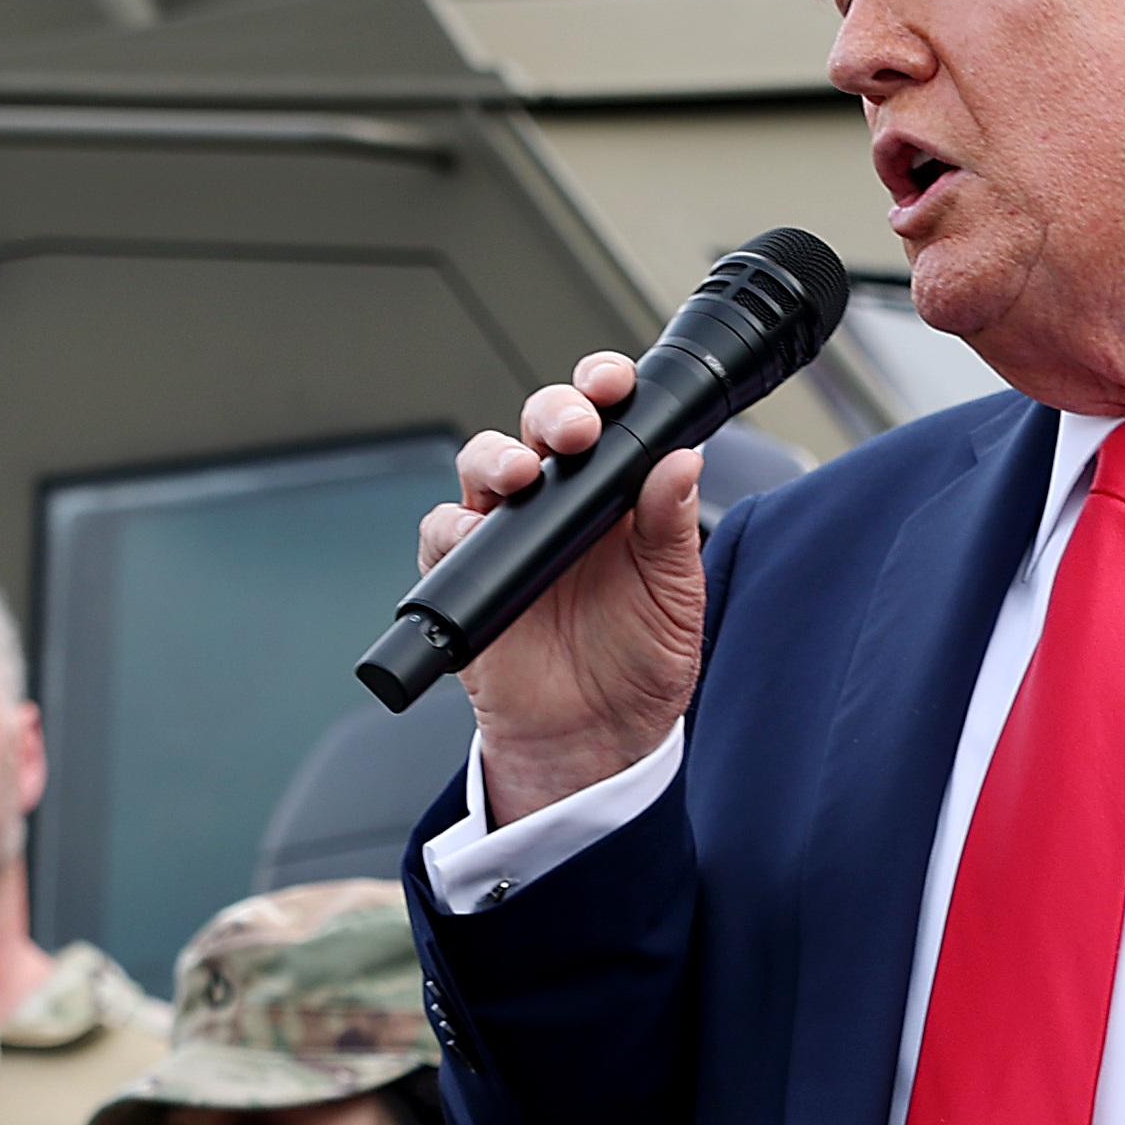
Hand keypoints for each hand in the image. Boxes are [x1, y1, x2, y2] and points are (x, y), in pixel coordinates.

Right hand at [422, 351, 712, 824]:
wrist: (594, 740)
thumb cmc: (638, 665)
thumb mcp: (674, 595)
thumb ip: (672, 528)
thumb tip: (682, 461)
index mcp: (614, 495)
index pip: (602, 418)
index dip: (600, 387)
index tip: (611, 384)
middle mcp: (557, 504)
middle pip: (536, 427)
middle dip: (550, 412)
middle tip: (572, 430)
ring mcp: (508, 536)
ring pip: (483, 467)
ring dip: (495, 458)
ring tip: (518, 476)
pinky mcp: (467, 576)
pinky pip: (442, 535)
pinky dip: (451, 528)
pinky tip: (474, 535)